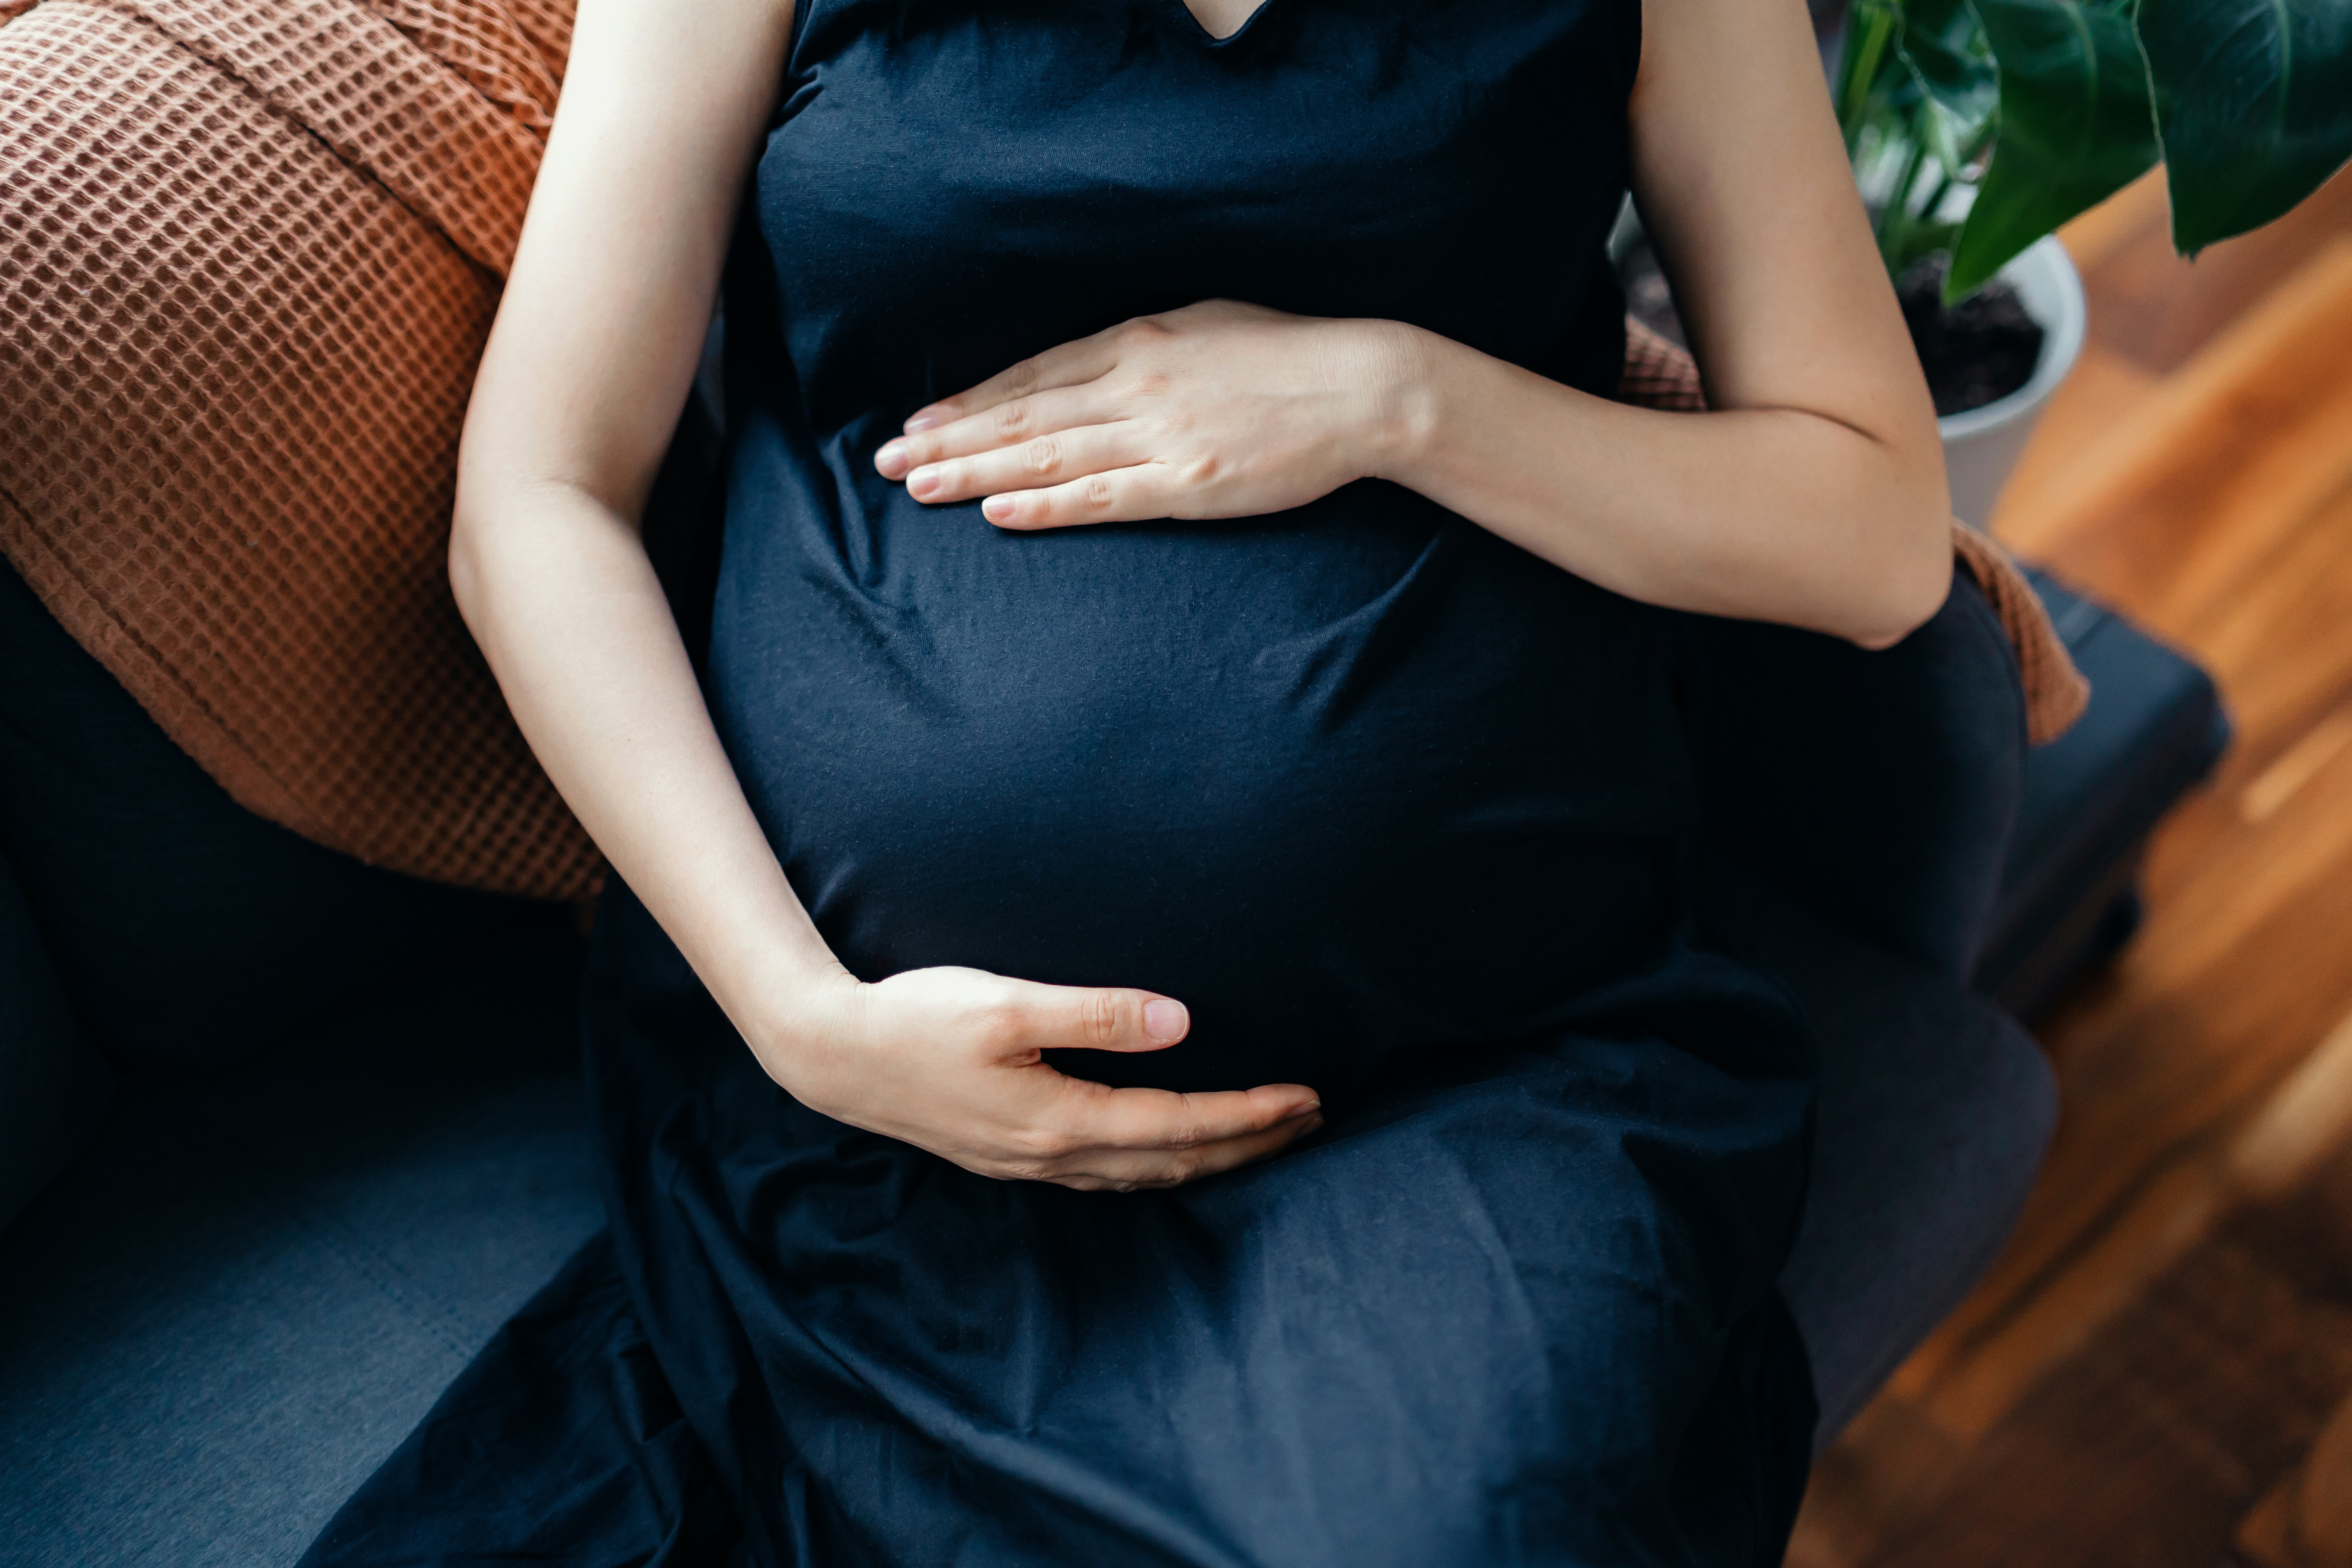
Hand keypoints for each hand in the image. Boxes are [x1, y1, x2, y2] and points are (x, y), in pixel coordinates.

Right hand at [755, 965, 1322, 1190]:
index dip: (1250, 1115)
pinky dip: (1163, 1163)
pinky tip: (1178, 1149)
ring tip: (1267, 1135)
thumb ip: (1093, 1014)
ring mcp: (1034, 1164)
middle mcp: (1054, 1155)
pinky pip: (1114, 1172)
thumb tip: (1177, 1020)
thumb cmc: (916, 1019)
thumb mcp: (1005, 1004)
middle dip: (1251, 1143)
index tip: (1305, 1097)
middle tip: (1313, 1118)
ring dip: (1214, 1156)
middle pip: (1177, 1159)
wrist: (836, 1057)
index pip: (1180, 1124)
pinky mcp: (1016, 1155)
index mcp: (1061, 1119)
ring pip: (1148, 1173)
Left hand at [873, 299, 1427, 529]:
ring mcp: (1160, 433)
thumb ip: (1145, 346)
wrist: (1361, 386)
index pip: (1033, 375)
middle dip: (948, 439)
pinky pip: (1102, 495)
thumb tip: (1097, 363)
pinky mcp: (1188, 480)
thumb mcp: (1206, 326)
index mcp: (1140, 339)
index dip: (969, 400)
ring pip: (1047, 454)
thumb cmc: (1288, 356)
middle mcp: (1136, 382)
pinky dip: (1045, 503)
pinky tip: (996, 512)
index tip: (919, 421)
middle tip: (886, 460)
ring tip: (917, 486)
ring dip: (974, 471)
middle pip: (1022, 414)